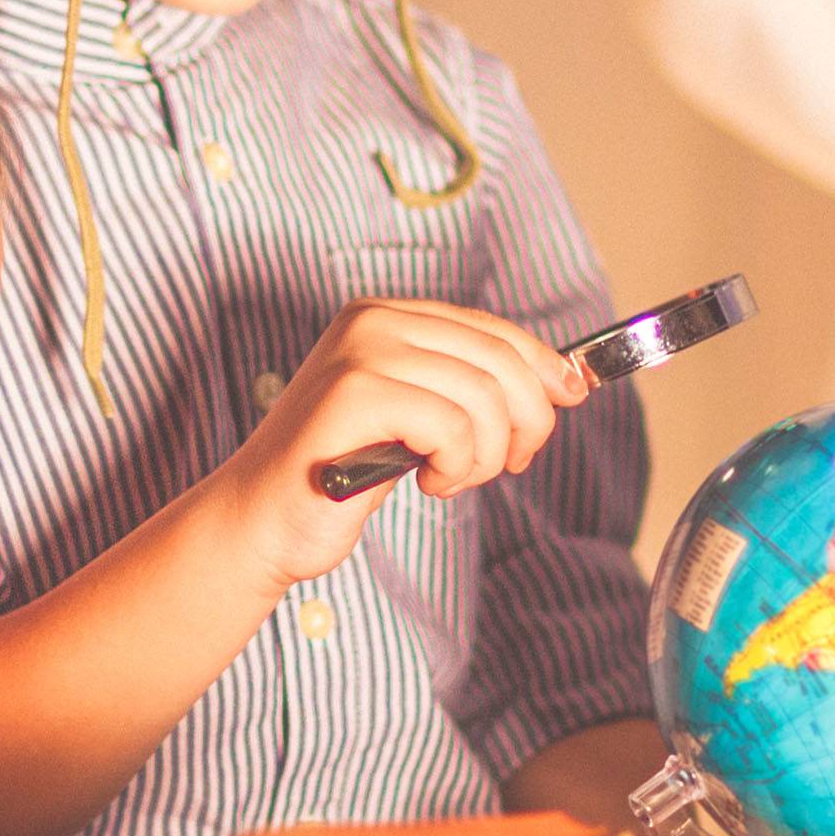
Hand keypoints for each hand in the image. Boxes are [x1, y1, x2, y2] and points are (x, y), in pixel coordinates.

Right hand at [216, 297, 586, 590]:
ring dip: (483, 456)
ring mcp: (359, 353)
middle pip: (498, 360)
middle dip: (525, 421)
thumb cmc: (338, 475)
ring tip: (450, 478)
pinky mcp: (352, 394)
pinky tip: (424, 481)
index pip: (491, 329)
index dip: (542, 364)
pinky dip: (455, 466)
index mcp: (385, 316)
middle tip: (508, 464)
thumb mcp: (413, 419)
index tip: (573, 397)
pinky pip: (452, 427)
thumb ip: (467, 389)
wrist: (262, 520)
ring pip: (483, 397)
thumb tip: (561, 382)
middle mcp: (371, 321)